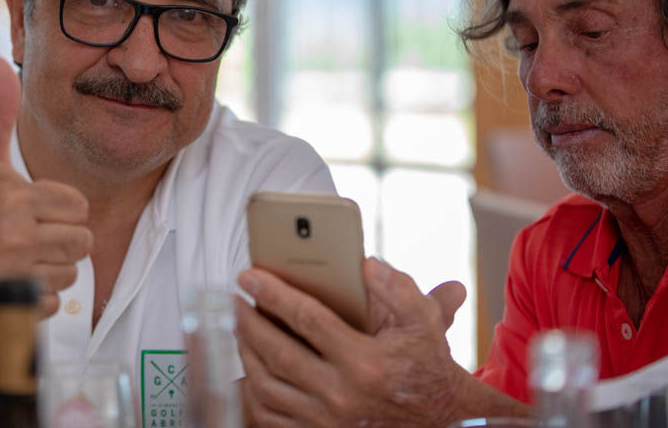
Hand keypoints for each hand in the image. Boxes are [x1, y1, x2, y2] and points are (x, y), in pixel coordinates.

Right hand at [0, 57, 92, 318]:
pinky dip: (41, 297)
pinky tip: (19, 278)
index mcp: (14, 197)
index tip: (39, 206)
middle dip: (63, 237)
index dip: (62, 206)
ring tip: (27, 254)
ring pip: (70, 274)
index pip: (77, 206)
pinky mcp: (1, 303)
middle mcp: (12, 235)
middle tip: (36, 232)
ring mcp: (7, 272)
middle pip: (81, 242)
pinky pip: (52, 306)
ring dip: (54, 266)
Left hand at [235, 258, 469, 427]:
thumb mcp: (425, 323)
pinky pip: (270, 417)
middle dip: (248, 322)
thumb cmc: (427, 367)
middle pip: (277, 352)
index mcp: (364, 363)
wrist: (441, 423)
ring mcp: (327, 421)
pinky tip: (249, 368)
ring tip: (240, 328)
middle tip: (236, 299)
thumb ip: (399, 290)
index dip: (273, 294)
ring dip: (245, 353)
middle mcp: (341, 395)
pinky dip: (252, 391)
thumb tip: (366, 264)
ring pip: (267, 386)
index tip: (250, 276)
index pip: (306, 319)